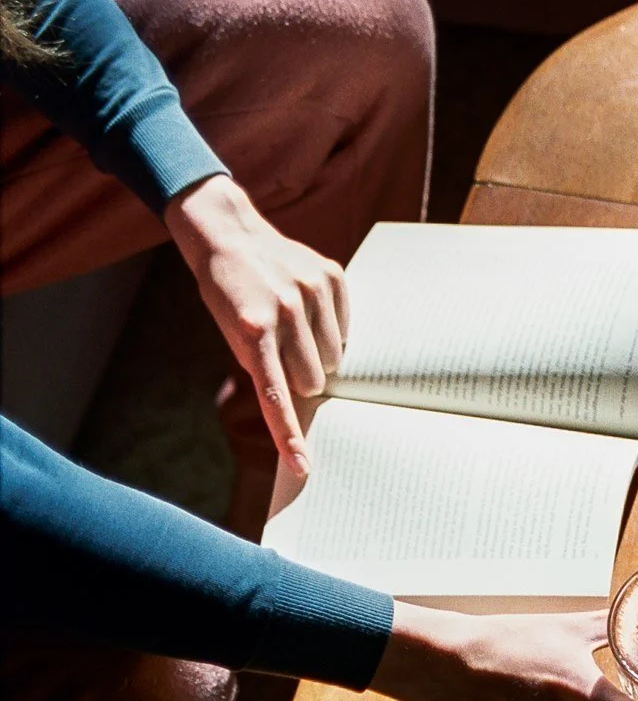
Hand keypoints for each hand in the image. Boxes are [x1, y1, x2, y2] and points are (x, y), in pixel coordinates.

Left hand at [165, 174, 347, 477]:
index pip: (276, 397)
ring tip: (295, 328)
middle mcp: (286, 310)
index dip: (289, 436)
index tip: (303, 467)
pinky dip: (331, 329)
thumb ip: (263, 369)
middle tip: (284, 354)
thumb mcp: (232, 336)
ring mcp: (312, 291)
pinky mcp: (331, 276)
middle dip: (302, 378)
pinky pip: (346, 329)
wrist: (229, 234)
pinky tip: (309, 312)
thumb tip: (299, 411)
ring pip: (334, 358)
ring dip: (318, 353)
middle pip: (313, 381)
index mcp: (253, 330)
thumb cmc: (228, 295)